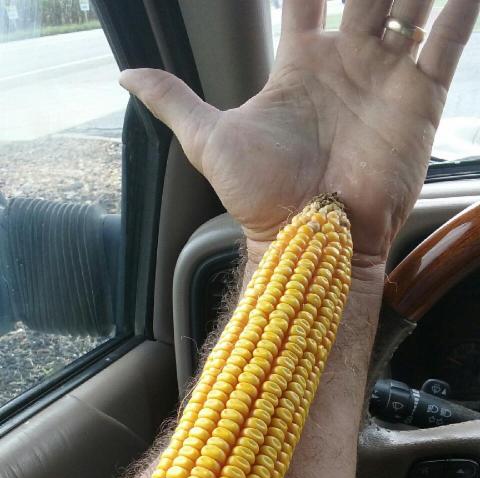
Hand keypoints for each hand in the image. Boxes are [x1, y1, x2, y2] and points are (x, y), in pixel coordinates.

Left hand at [119, 0, 477, 265]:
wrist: (311, 238)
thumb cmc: (261, 197)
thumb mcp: (207, 140)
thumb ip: (173, 100)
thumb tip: (124, 75)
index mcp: (300, 65)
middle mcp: (347, 64)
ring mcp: (385, 78)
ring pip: (409, 4)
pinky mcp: (420, 99)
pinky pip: (447, 41)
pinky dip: (459, 9)